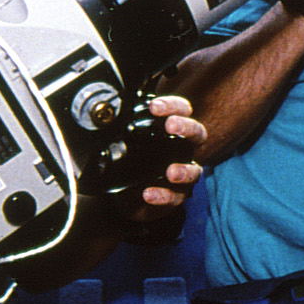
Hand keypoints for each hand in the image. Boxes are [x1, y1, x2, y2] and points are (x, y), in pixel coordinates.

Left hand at [122, 95, 204, 218]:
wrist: (128, 194)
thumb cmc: (133, 162)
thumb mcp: (126, 143)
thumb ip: (122, 131)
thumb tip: (105, 118)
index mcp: (175, 131)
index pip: (182, 111)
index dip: (172, 105)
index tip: (153, 107)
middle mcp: (184, 150)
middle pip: (197, 134)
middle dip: (186, 127)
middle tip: (170, 125)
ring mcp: (184, 174)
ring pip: (194, 171)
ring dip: (184, 170)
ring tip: (171, 172)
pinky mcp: (176, 196)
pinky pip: (176, 197)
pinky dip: (163, 195)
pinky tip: (148, 194)